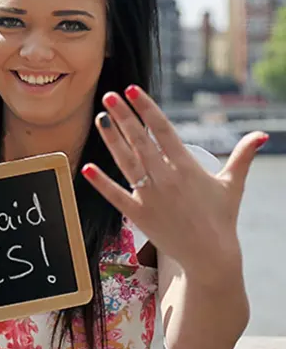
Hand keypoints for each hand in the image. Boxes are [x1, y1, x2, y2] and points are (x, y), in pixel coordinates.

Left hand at [82, 85, 267, 283]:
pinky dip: (101, 182)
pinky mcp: (139, 215)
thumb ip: (243, 156)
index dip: (147, 109)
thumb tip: (262, 135)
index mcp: (187, 167)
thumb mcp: (233, 185)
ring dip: (112, 140)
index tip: (133, 90)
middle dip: (124, 117)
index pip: (163, 130)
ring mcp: (151, 197)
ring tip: (100, 118)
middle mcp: (167, 179)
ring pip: (126, 162)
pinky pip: (116, 196)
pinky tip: (86, 167)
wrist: (211, 257)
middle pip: (141, 142)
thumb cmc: (221, 218)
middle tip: (109, 96)